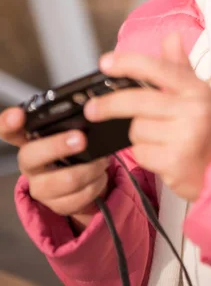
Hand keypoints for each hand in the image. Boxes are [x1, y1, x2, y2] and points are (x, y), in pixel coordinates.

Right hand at [0, 107, 108, 228]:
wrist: (78, 178)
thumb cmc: (71, 147)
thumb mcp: (67, 131)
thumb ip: (69, 120)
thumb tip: (91, 107)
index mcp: (29, 140)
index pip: (8, 130)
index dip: (8, 123)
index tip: (18, 116)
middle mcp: (29, 163)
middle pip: (32, 155)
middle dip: (58, 146)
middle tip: (81, 139)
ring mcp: (39, 186)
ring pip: (65, 180)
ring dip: (89, 169)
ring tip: (101, 160)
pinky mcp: (54, 204)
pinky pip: (77, 198)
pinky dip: (95, 185)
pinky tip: (99, 176)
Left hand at [84, 32, 210, 201]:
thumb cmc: (206, 125)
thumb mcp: (197, 93)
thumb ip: (178, 67)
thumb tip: (171, 37)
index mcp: (196, 89)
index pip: (159, 69)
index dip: (129, 63)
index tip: (105, 63)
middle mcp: (193, 110)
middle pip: (138, 101)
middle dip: (110, 105)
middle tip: (91, 109)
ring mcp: (185, 137)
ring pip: (137, 129)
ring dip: (139, 134)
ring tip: (158, 137)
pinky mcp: (176, 162)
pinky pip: (141, 152)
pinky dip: (144, 153)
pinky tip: (161, 154)